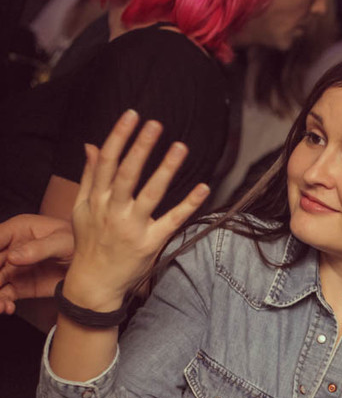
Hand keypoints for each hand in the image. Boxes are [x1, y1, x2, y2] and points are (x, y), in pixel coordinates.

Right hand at [0, 214, 74, 313]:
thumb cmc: (80, 244)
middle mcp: (11, 249)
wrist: (95, 266)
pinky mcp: (19, 286)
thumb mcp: (64, 241)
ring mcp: (13, 268)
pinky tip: (8, 308)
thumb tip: (13, 257)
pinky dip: (2, 304)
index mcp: (18, 230)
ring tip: (2, 305)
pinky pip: (3, 296)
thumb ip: (39, 248)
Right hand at [61, 110, 209, 310]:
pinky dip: (188, 204)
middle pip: (127, 174)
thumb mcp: (81, 208)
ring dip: (166, 169)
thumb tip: (90, 145)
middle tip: (155, 124)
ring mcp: (132, 227)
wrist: (94, 282)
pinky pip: (172, 220)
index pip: (107, 161)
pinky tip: (203, 187)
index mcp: (97, 199)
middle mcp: (113, 210)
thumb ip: (88, 176)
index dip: (119, 136)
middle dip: (140, 147)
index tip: (132, 115)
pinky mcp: (150, 243)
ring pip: (151, 194)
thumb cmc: (90, 241)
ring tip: (180, 147)